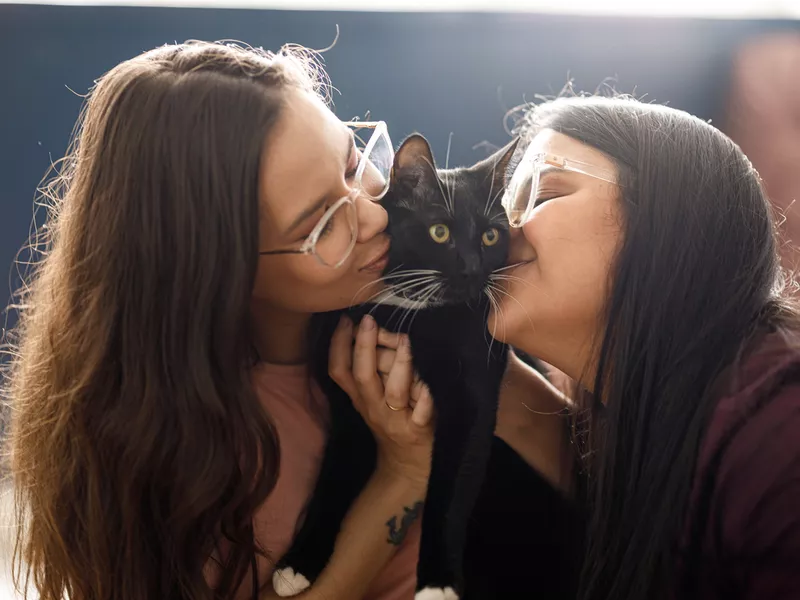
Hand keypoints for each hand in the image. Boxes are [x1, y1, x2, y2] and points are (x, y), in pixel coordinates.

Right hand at [329, 315, 433, 486]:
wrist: (407, 464)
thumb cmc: (393, 419)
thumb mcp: (376, 394)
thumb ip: (375, 365)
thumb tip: (378, 331)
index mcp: (360, 397)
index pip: (339, 371)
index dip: (338, 346)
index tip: (346, 320)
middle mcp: (373, 407)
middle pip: (362, 377)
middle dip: (364, 347)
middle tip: (369, 321)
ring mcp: (396, 420)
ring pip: (393, 392)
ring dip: (399, 365)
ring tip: (404, 341)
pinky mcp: (419, 430)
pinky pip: (421, 414)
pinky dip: (424, 400)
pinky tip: (428, 387)